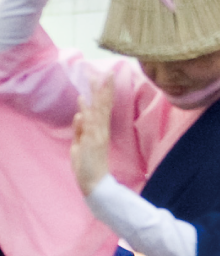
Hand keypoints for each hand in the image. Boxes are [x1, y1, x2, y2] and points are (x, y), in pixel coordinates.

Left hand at [70, 74, 111, 196]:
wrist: (94, 183)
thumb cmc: (87, 165)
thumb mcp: (80, 144)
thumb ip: (80, 129)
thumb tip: (79, 113)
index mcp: (99, 130)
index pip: (102, 108)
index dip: (103, 93)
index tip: (103, 77)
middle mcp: (100, 131)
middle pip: (103, 106)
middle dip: (103, 89)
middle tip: (104, 72)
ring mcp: (97, 136)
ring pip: (99, 111)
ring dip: (98, 95)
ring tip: (98, 80)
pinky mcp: (92, 142)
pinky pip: (90, 124)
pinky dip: (88, 113)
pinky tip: (84, 101)